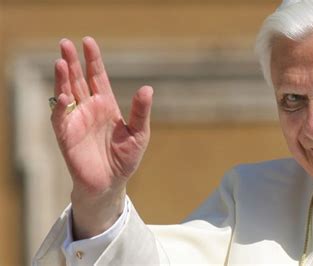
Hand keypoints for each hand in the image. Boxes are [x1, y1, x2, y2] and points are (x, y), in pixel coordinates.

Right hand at [51, 37, 152, 238]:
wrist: (111, 183)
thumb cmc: (125, 158)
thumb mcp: (139, 133)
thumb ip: (141, 112)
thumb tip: (148, 88)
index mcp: (106, 104)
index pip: (97, 77)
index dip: (93, 60)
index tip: (88, 41)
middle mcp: (89, 108)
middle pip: (78, 80)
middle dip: (71, 62)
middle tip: (65, 42)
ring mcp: (76, 120)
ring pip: (66, 93)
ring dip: (62, 78)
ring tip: (60, 61)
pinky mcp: (66, 136)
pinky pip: (60, 118)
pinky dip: (60, 107)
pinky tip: (64, 95)